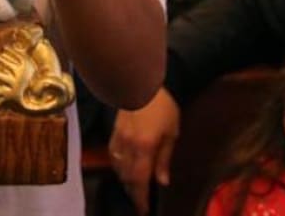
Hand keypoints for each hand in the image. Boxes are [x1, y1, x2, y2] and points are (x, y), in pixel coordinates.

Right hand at [109, 89, 180, 213]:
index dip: (141, 198)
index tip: (144, 210)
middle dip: (134, 192)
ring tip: (134, 187)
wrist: (144, 82)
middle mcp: (128, 146)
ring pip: (118, 167)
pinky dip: (119, 165)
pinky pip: (113, 155)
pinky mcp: (114, 131)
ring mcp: (118, 138)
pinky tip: (124, 167)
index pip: (140, 180)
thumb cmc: (164, 107)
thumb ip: (164, 159)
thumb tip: (162, 182)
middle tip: (141, 201)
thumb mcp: (171, 133)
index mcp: (144, 148)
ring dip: (126, 180)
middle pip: (127, 177)